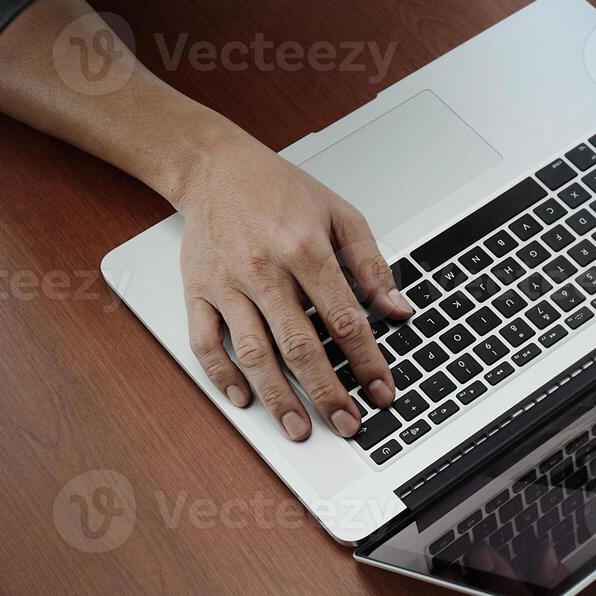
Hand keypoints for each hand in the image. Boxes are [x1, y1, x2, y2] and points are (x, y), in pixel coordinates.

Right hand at [177, 136, 410, 441]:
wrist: (213, 166)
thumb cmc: (278, 189)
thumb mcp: (340, 214)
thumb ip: (371, 264)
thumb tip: (398, 309)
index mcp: (305, 249)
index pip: (344, 318)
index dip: (367, 361)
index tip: (382, 390)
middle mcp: (264, 270)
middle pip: (299, 345)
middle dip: (327, 392)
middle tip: (347, 424)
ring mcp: (226, 284)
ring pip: (253, 353)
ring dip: (278, 397)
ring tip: (299, 429)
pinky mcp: (197, 292)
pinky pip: (206, 342)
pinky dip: (223, 375)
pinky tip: (244, 399)